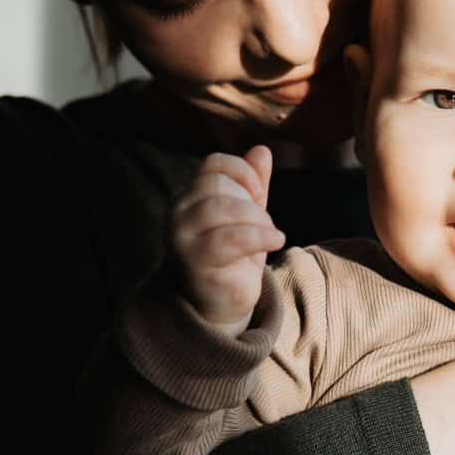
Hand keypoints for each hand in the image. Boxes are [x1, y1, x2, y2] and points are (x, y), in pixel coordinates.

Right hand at [170, 145, 285, 326]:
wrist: (218, 303)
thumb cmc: (232, 257)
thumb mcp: (246, 215)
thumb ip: (253, 184)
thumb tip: (262, 150)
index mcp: (188, 195)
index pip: (214, 164)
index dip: (243, 172)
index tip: (259, 195)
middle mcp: (178, 212)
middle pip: (218, 185)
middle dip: (252, 202)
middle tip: (265, 224)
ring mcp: (182, 237)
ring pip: (222, 208)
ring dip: (257, 220)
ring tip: (269, 235)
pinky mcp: (195, 261)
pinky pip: (231, 238)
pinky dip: (260, 237)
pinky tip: (277, 241)